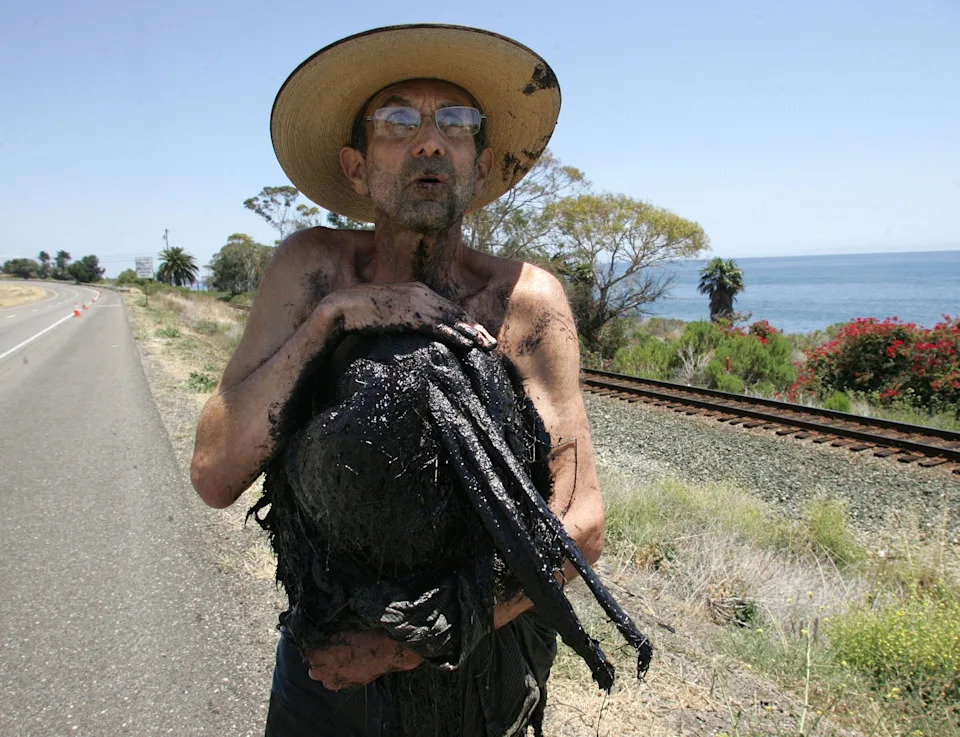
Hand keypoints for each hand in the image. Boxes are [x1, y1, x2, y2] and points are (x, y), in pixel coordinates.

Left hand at [306, 630, 423, 689]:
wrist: (389, 651)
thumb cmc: (370, 636)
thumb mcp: (347, 630)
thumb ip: (332, 637)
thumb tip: (324, 638)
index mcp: (330, 654)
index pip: (310, 654)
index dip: (313, 647)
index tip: (316, 643)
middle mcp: (332, 670)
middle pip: (313, 671)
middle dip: (315, 662)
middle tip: (322, 653)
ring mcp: (341, 680)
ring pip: (323, 680)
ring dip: (323, 671)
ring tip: (330, 663)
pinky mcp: (350, 685)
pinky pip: (334, 684)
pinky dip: (334, 678)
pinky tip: (340, 670)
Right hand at [325, 282, 496, 349]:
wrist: (342, 309)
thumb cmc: (362, 313)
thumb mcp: (389, 310)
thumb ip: (405, 315)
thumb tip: (415, 329)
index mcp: (417, 289)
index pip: (448, 306)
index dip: (466, 320)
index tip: (478, 333)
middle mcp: (421, 292)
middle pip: (456, 311)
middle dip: (475, 328)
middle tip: (491, 343)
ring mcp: (416, 303)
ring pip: (452, 319)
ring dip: (472, 334)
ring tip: (486, 346)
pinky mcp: (409, 315)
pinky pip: (439, 326)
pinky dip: (455, 335)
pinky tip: (468, 345)